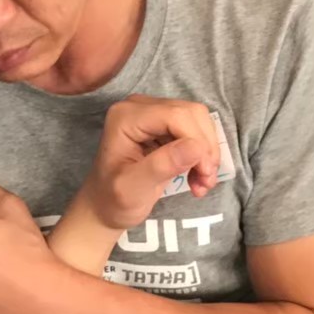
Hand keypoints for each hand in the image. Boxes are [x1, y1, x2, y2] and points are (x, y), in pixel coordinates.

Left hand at [82, 94, 219, 230]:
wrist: (106, 206)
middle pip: (192, 114)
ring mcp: (153, 113)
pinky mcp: (164, 124)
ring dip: (207, 152)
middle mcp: (139, 107)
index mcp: (126, 117)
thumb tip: (196, 147)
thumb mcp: (133, 189)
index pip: (176, 115)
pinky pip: (195, 129)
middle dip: (205, 148)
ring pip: (198, 120)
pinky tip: (197, 176)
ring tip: (201, 182)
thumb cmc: (113, 200)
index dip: (197, 141)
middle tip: (205, 181)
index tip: (204, 173)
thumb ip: (162, 166)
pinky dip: (203, 154)